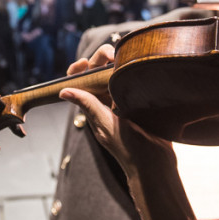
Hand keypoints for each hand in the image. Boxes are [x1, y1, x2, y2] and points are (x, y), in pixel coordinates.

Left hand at [59, 44, 174, 176]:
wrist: (155, 165)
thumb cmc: (128, 148)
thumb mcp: (106, 123)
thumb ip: (88, 105)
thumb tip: (63, 91)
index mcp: (94, 107)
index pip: (79, 82)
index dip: (79, 69)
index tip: (86, 62)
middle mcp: (106, 102)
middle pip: (98, 72)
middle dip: (101, 58)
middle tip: (112, 54)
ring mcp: (124, 102)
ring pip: (116, 74)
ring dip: (119, 62)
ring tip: (124, 55)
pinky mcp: (140, 102)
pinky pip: (133, 81)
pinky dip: (134, 71)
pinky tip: (139, 64)